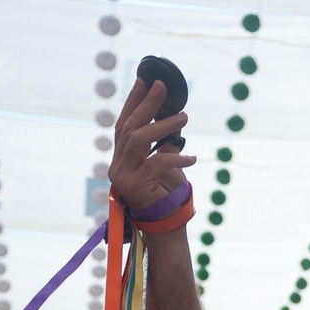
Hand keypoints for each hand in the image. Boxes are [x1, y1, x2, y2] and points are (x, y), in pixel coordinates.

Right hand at [109, 79, 195, 212]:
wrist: (166, 228)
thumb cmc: (167, 196)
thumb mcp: (166, 165)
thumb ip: (163, 145)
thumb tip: (174, 119)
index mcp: (121, 160)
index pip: (123, 125)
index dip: (133, 103)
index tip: (143, 81)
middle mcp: (117, 167)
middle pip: (129, 128)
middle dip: (146, 104)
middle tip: (161, 86)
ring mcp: (123, 178)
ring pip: (138, 140)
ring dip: (162, 126)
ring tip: (184, 118)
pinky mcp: (135, 187)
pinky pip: (156, 163)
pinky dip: (175, 158)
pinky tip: (192, 158)